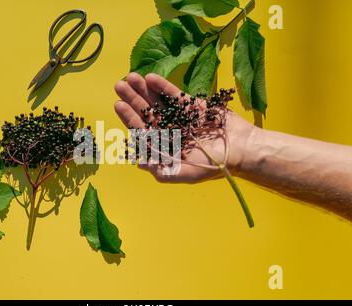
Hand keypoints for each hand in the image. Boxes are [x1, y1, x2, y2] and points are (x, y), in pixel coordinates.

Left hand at [114, 73, 255, 182]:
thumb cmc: (214, 165)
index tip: (119, 105)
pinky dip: (163, 86)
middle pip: (146, 113)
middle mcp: (169, 131)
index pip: (143, 130)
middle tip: (119, 85)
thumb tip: (139, 163)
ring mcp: (179, 117)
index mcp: (164, 146)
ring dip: (144, 90)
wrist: (242, 149)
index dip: (130, 118)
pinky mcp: (192, 106)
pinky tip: (150, 77)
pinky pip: (174, 95)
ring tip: (131, 76)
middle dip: (133, 99)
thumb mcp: (187, 173)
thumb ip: (164, 171)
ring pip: (158, 102)